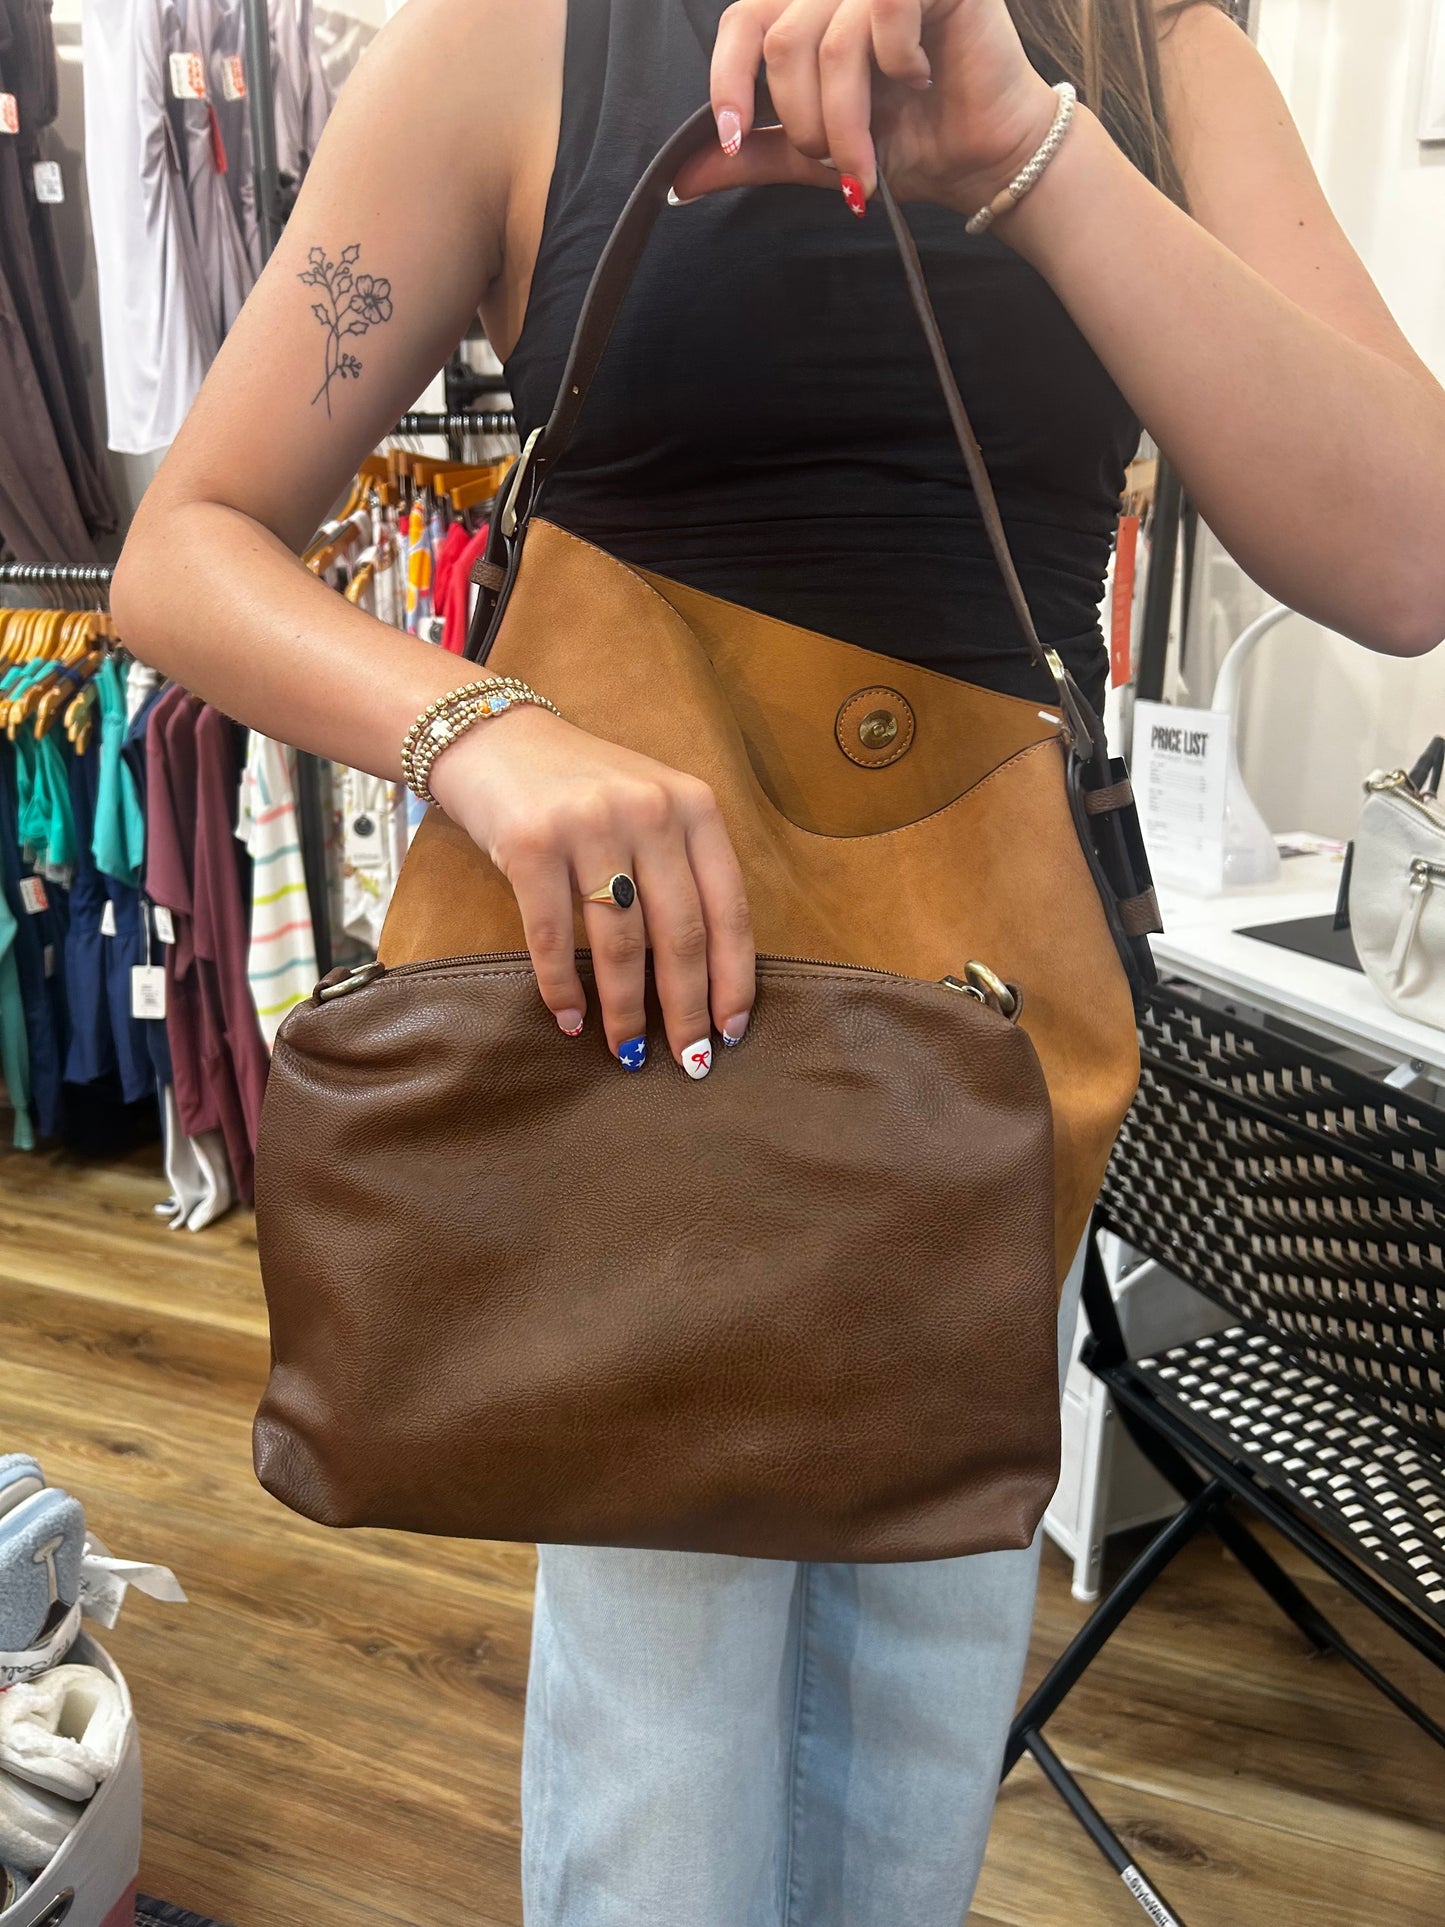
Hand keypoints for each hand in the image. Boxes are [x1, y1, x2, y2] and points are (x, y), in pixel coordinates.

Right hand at [427, 705, 756, 1074]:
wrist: (495, 739)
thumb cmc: (584, 790)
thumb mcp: (652, 808)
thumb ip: (683, 870)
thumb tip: (706, 975)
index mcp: (695, 807)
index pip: (729, 908)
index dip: (734, 978)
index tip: (732, 1031)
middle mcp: (650, 811)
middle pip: (680, 934)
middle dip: (687, 1009)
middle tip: (689, 1062)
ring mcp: (589, 824)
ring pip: (619, 943)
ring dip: (625, 1009)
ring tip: (626, 1051)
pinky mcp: (531, 843)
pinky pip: (551, 936)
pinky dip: (561, 987)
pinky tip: (570, 1021)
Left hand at [672, 0, 1058, 218]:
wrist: (982, 159)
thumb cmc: (908, 144)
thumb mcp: (814, 153)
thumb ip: (752, 152)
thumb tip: (679, 179)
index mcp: (809, 10)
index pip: (743, 21)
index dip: (727, 81)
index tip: (733, 137)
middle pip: (782, 39)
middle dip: (802, 121)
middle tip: (836, 160)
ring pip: (830, 39)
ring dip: (844, 118)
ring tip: (869, 155)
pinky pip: (885, 9)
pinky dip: (897, 64)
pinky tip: (920, 78)